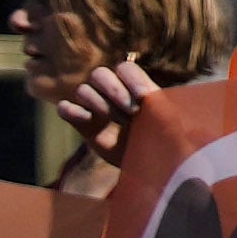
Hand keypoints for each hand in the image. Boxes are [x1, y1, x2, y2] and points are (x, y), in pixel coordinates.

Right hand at [53, 57, 165, 173]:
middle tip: (133, 113)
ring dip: (99, 104)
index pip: (125, 69)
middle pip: (99, 74)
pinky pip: (66, 108)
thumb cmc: (164, 142)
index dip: (132, 79)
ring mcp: (94, 107)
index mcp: (133, 87)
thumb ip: (166, 108)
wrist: (151, 167)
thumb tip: (162, 92)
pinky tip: (85, 118)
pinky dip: (71, 111)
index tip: (145, 97)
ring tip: (119, 123)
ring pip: (84, 90)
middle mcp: (110, 92)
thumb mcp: (170, 125)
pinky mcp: (82, 123)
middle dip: (115, 90)